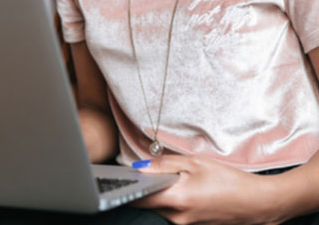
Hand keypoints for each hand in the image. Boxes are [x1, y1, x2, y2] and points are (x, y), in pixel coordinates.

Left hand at [132, 154, 278, 224]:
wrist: (259, 202)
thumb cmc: (230, 180)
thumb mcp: (195, 163)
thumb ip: (164, 164)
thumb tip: (140, 166)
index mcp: (177, 200)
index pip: (139, 197)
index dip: (129, 185)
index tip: (123, 175)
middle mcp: (179, 218)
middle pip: (148, 203)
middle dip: (146, 188)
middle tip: (152, 171)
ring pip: (161, 208)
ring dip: (161, 194)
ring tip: (175, 179)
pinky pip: (175, 213)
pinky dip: (174, 201)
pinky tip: (186, 189)